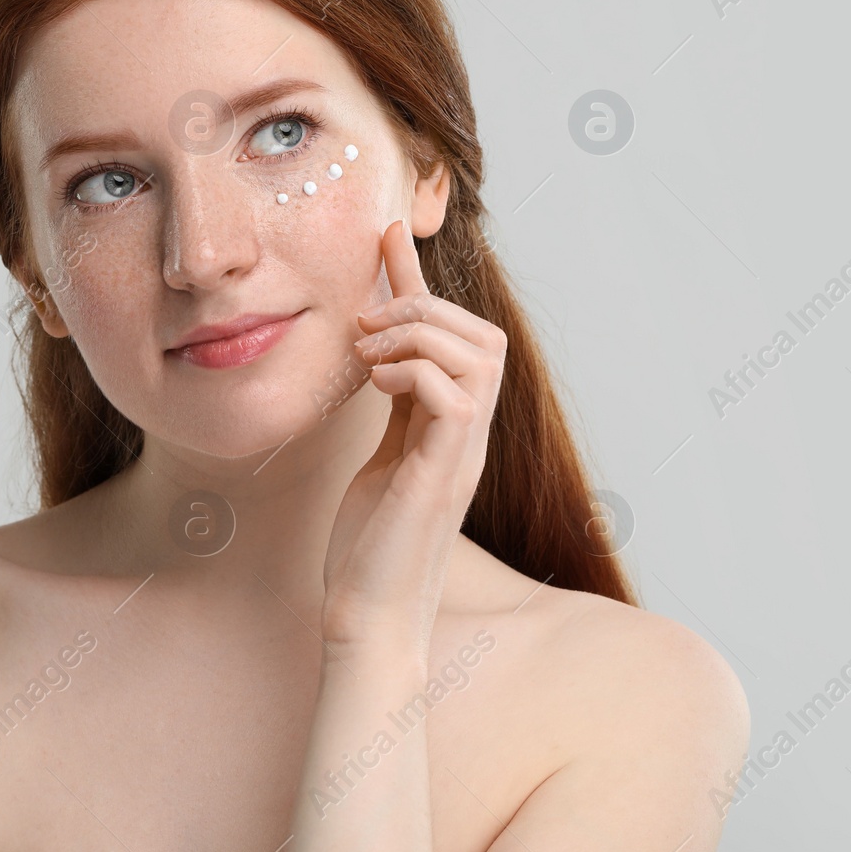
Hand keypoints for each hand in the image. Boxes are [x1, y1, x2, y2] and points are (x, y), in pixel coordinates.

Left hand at [319, 219, 507, 658]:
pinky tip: (378, 382)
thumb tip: (377, 359)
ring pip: (476, 355)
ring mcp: (460, 455)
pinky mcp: (441, 476)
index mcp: (452, 427)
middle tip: (368, 324)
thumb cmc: (369, 549)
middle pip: (482, 335)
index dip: (419, 278)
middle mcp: (468, 436)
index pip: (452, 335)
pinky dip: (416, 371)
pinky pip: (454, 397)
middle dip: (423, 306)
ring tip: (370, 352)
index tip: (387, 232)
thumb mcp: (379, 457)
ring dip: (418, 333)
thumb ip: (390, 410)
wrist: (369, 619)